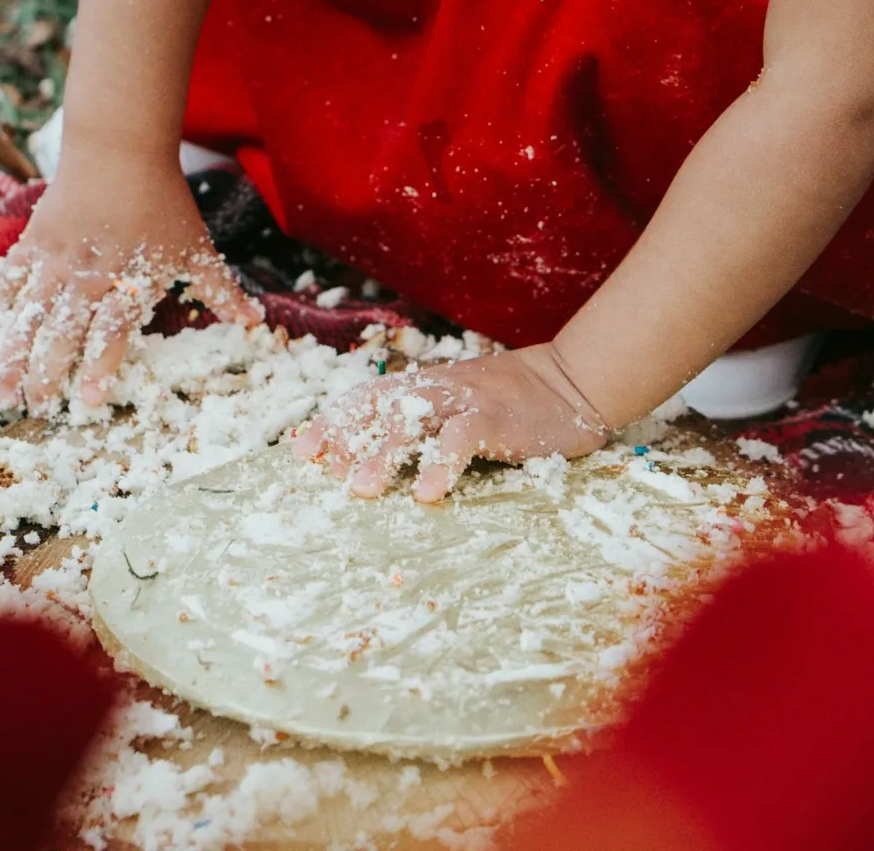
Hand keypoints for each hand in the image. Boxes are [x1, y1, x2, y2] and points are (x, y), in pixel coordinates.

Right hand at [0, 147, 262, 415]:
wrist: (120, 149)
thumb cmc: (164, 202)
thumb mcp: (197, 248)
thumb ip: (221, 291)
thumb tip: (258, 322)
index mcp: (129, 282)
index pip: (112, 333)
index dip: (98, 367)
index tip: (85, 401)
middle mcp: (89, 277)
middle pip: (62, 333)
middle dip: (46, 374)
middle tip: (35, 410)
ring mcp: (55, 262)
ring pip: (27, 316)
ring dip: (10, 357)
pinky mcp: (32, 245)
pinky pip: (2, 283)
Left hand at [292, 343, 609, 502]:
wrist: (571, 381)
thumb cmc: (511, 404)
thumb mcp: (460, 408)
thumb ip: (424, 426)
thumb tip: (373, 461)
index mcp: (423, 388)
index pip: (367, 398)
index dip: (333, 422)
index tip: (302, 449)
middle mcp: (435, 389)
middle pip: (379, 406)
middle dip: (346, 435)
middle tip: (323, 469)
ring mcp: (465, 400)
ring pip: (413, 420)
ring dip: (385, 454)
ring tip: (363, 489)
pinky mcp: (495, 418)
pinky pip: (462, 438)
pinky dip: (441, 463)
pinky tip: (426, 492)